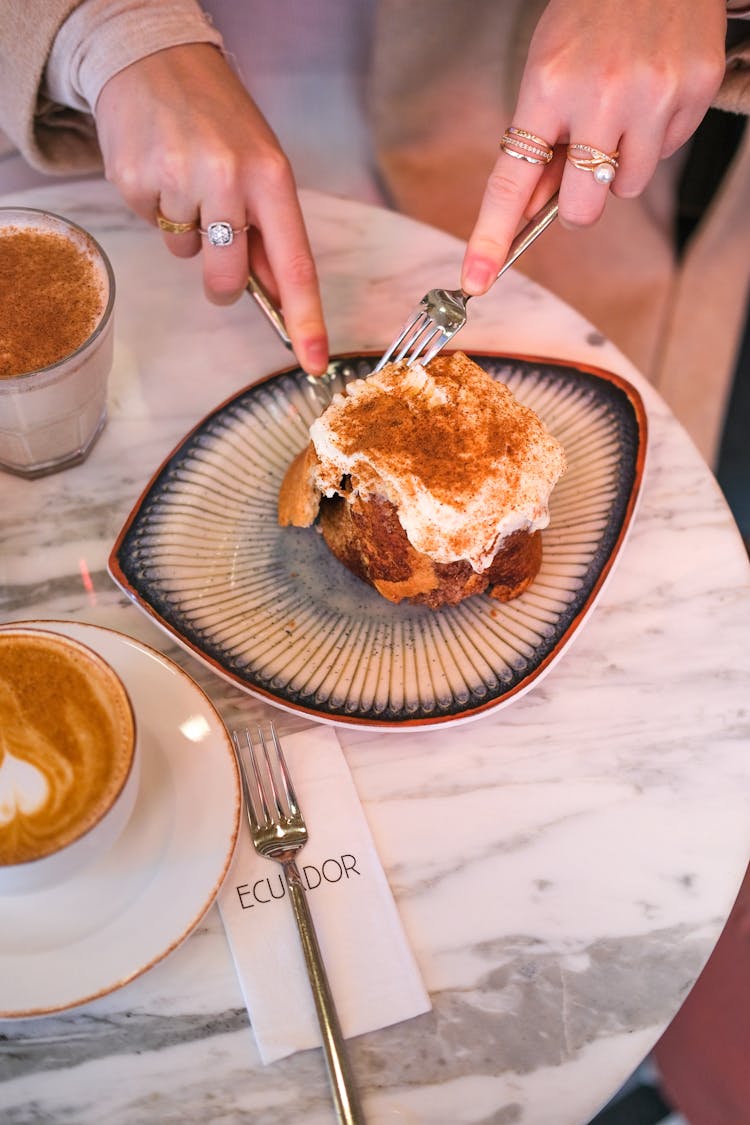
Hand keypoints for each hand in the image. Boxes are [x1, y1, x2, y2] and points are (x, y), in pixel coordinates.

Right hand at [95, 44, 328, 374]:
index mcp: (271, 177)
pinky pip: (151, 226)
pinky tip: (160, 168)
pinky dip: (156, 208)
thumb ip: (270, 231)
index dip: (306, 319)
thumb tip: (277, 299)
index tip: (314, 361)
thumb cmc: (219, 119)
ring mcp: (177, 179)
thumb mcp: (261, 165)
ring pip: (185, 253)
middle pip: (227, 277)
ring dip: (187, 230)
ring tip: (186, 177)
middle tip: (216, 242)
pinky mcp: (134, 180)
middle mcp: (227, 178)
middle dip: (222, 282)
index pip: (295, 265)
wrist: (153, 59)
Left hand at [461, 0, 727, 294]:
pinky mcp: (694, 90)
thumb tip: (529, 212)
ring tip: (621, 112)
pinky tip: (651, 94)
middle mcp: (603, 94)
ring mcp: (654, 94)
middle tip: (581, 168)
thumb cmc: (591, 17)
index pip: (512, 180)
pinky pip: (666, 154)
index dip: (491, 235)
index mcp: (549, 85)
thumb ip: (536, 144)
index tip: (476, 279)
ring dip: (619, 167)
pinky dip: (655, 137)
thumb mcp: (545, 71)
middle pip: (582, 208)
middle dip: (578, 203)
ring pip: (627, 188)